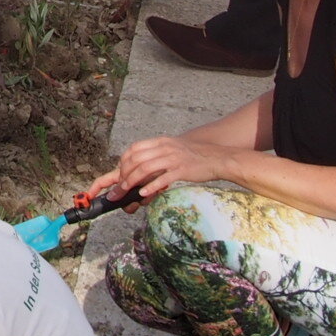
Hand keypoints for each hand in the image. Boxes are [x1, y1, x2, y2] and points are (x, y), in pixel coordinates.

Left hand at [97, 134, 228, 199]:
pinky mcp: (182, 170)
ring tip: (126, 190)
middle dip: (124, 173)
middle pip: (136, 159)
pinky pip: (163, 178)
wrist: (216, 157)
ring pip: (146, 168)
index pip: (134, 148)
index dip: (123, 161)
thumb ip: (156, 154)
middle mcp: (164, 148)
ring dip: (132, 180)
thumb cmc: (192, 155)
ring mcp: (173, 158)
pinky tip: (143, 193)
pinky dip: (151, 186)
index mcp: (160, 142)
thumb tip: (139, 167)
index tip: (119, 173)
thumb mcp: (171, 148)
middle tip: (120, 186)